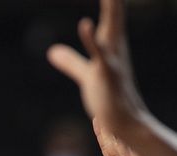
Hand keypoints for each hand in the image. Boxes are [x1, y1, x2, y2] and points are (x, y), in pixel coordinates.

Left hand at [47, 0, 148, 137]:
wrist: (124, 123)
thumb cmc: (108, 99)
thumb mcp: (85, 75)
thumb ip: (70, 62)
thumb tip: (51, 52)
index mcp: (111, 42)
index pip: (110, 10)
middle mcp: (115, 46)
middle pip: (114, 12)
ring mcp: (112, 59)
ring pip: (111, 27)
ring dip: (111, 7)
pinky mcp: (105, 75)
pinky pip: (98, 55)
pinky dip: (91, 40)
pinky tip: (85, 25)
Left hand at [85, 118, 167, 155]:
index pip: (107, 148)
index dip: (102, 135)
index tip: (96, 120)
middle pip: (114, 143)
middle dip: (108, 127)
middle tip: (100, 109)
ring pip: (123, 146)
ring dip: (116, 132)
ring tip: (110, 116)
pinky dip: (130, 144)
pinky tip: (125, 132)